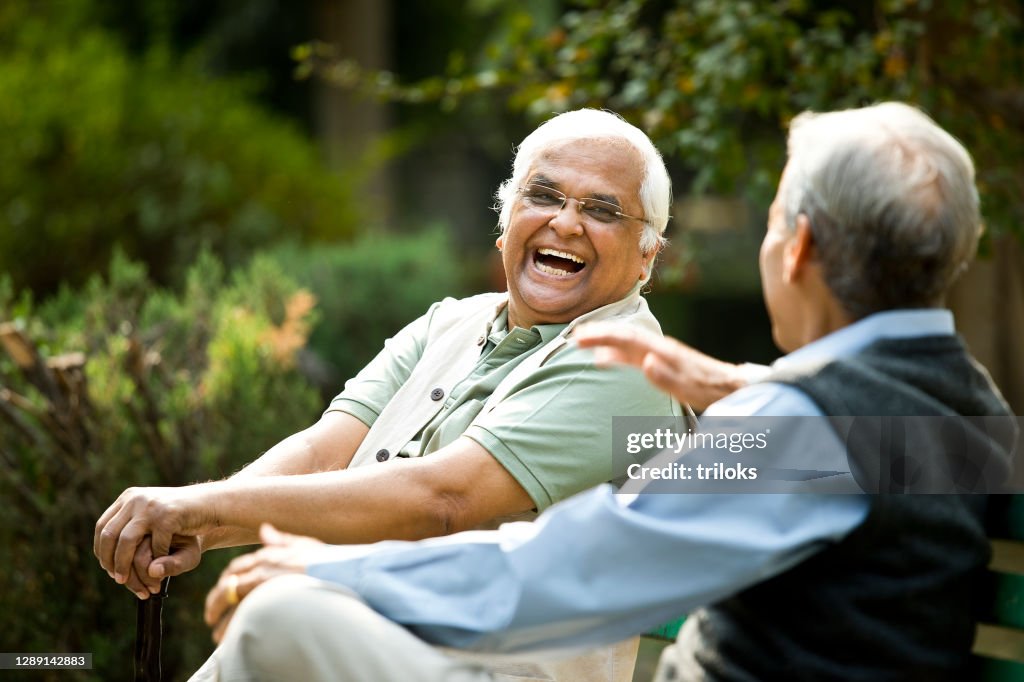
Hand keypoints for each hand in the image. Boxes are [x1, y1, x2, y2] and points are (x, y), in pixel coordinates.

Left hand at [94, 485, 215, 593]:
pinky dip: (157, 559)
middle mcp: (136, 498)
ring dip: (124, 564)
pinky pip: (155, 545)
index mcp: (129, 498)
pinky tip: (160, 565)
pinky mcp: (168, 514)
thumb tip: (103, 555)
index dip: (102, 550)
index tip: (108, 567)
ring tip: (127, 579)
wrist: (210, 505)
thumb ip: (131, 530)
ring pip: (126, 541)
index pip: (102, 527)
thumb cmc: (180, 518)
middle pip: (109, 534)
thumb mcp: (151, 522)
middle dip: (110, 561)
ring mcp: (151, 505)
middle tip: (117, 578)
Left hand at [204, 524, 322, 642]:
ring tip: (218, 634)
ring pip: (231, 599)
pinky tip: (228, 639)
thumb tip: (264, 529)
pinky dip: (231, 628)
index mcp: (271, 553)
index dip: (227, 580)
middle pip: (229, 582)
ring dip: (221, 617)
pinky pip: (241, 615)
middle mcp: (264, 564)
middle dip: (216, 601)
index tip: (223, 593)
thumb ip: (283, 540)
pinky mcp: (268, 598)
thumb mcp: (306, 545)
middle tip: (211, 616)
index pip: (239, 566)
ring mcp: (265, 581)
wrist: (347, 574)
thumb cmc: (331, 561)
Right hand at [574, 322, 746, 410]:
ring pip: (626, 344)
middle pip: (624, 336)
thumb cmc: (710, 388)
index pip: (627, 338)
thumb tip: (646, 362)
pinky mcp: (660, 363)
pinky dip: (614, 353)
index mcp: (663, 351)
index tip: (581, 337)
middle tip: (574, 336)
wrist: (729, 386)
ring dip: (604, 341)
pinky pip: (632, 354)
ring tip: (582, 343)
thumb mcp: (690, 387)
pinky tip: (604, 359)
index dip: (602, 336)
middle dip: (599, 334)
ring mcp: (659, 355)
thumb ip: (667, 376)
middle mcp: (659, 348)